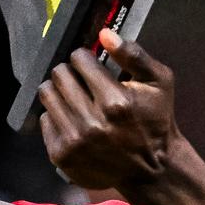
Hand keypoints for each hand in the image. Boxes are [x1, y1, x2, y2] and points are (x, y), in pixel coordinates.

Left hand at [37, 30, 182, 189]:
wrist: (151, 169)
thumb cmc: (155, 121)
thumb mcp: (160, 83)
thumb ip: (134, 55)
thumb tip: (104, 35)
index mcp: (115, 101)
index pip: (79, 60)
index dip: (85, 57)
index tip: (91, 64)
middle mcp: (92, 122)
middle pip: (59, 75)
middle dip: (70, 72)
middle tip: (81, 80)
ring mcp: (74, 141)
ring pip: (47, 95)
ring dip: (60, 91)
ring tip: (75, 98)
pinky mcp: (61, 155)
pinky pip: (44, 119)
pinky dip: (57, 116)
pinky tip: (74, 120)